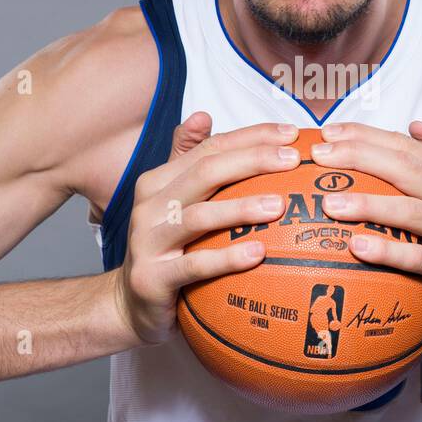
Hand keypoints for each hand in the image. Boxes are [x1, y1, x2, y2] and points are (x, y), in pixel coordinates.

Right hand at [114, 113, 299, 347]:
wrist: (128, 307)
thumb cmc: (165, 251)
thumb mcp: (172, 204)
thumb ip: (187, 161)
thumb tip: (203, 115)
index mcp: (159, 182)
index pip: (210, 149)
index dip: (251, 137)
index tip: (293, 135)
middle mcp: (149, 205)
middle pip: (205, 173)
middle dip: (252, 161)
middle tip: (293, 162)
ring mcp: (147, 241)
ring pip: (199, 216)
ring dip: (242, 208)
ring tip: (280, 206)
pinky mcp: (151, 279)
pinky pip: (194, 266)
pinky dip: (227, 258)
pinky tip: (259, 253)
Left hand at [309, 120, 421, 349]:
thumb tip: (414, 125)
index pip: (408, 147)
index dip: (366, 136)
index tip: (326, 135)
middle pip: (408, 170)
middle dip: (359, 158)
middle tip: (318, 159)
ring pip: (412, 211)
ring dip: (368, 204)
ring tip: (329, 203)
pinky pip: (419, 258)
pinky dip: (387, 250)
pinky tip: (355, 247)